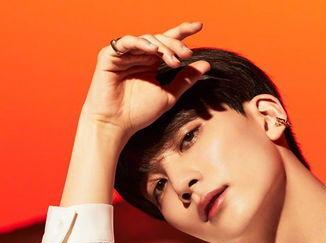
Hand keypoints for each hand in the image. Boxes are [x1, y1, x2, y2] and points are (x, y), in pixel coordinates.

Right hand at [80, 21, 209, 137]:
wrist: (116, 124)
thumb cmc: (139, 113)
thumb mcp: (168, 95)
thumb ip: (185, 80)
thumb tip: (206, 64)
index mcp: (151, 63)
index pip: (168, 42)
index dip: (183, 32)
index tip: (199, 26)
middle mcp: (138, 56)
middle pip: (160, 39)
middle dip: (176, 44)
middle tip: (187, 54)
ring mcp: (124, 54)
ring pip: (147, 39)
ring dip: (163, 47)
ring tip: (173, 61)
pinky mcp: (110, 55)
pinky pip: (128, 42)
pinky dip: (142, 43)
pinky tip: (154, 51)